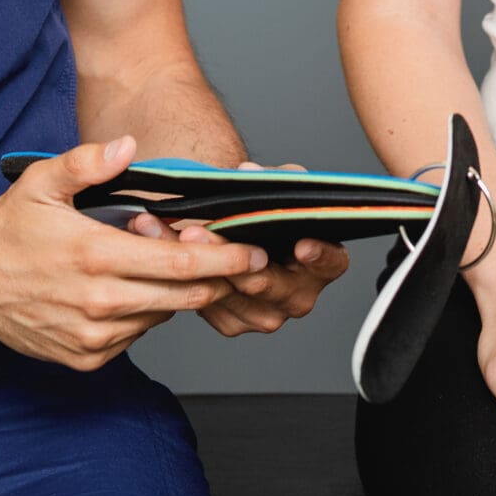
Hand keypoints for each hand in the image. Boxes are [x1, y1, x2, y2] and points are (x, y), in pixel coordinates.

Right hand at [0, 136, 267, 369]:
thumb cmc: (9, 227)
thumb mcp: (42, 181)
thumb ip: (88, 162)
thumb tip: (129, 146)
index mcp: (96, 256)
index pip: (181, 263)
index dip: (226, 259)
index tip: (256, 252)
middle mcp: (99, 303)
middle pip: (185, 295)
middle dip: (218, 278)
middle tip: (238, 259)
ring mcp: (93, 337)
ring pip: (163, 314)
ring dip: (177, 292)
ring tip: (165, 261)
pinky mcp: (86, 358)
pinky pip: (137, 334)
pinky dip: (146, 311)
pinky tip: (131, 287)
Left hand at [134, 165, 349, 335]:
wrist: (242, 235)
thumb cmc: (268, 212)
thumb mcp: (278, 189)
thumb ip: (274, 178)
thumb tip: (249, 172)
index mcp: (324, 264)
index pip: (331, 262)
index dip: (319, 255)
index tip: (302, 245)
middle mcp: (298, 296)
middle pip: (265, 280)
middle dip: (227, 254)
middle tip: (198, 232)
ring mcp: (266, 315)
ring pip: (229, 293)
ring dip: (195, 262)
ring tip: (171, 233)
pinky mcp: (233, 322)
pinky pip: (207, 303)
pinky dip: (183, 275)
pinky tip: (163, 247)